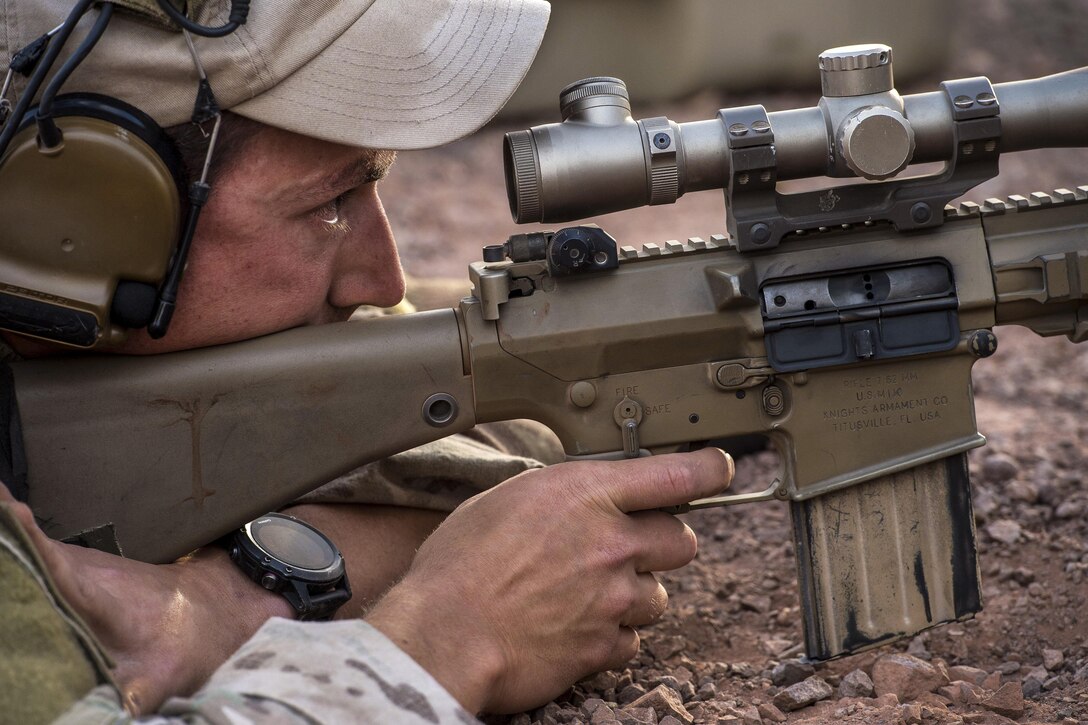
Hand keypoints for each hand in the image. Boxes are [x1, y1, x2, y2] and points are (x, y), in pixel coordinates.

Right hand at [366, 447, 733, 713]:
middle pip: (682, 540)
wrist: (445, 635)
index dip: (708, 469)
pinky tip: (574, 626)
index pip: (677, 474)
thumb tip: (583, 498)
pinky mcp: (606, 645)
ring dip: (633, 593)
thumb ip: (560, 494)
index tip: (717, 468)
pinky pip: (633, 639)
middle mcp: (611, 542)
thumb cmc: (459, 565)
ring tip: (584, 594)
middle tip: (627, 547)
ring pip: (659, 595)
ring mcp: (614, 598)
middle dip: (661, 542)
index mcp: (586, 494)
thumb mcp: (505, 499)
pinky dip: (612, 634)